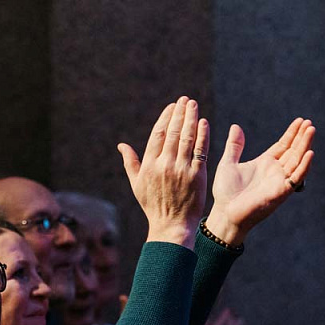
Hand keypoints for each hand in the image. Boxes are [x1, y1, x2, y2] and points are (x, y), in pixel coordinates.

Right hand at [118, 97, 209, 247]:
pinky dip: (202, 135)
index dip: (165, 118)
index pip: (157, 134)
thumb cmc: (153, 205)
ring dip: (191, 118)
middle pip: (173, 132)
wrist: (171, 225)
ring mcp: (181, 169)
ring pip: (187, 138)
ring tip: (193, 105)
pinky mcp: (196, 175)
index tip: (172, 106)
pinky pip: (200, 150)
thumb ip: (130, 162)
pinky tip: (203, 123)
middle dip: (180, 113)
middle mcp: (164, 165)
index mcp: (149, 165)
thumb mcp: (137, 185)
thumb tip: (121, 145)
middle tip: (185, 100)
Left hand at [207, 118, 315, 245]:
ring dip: (305, 145)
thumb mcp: (228, 163)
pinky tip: (310, 153)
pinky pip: (296, 177)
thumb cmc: (226, 193)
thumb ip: (234, 146)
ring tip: (311, 130)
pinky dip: (304, 166)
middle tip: (309, 122)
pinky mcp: (281, 192)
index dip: (292, 133)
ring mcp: (280, 181)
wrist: (225, 213)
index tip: (301, 120)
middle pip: (293, 150)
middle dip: (302, 136)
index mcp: (265, 163)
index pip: (283, 145)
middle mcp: (275, 171)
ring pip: (297, 160)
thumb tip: (235, 126)